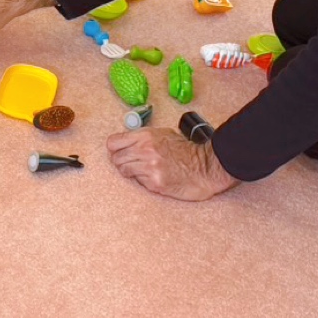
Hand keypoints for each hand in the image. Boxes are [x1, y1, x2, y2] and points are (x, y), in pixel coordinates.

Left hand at [105, 128, 238, 200]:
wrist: (204, 167)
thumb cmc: (185, 151)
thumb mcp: (163, 134)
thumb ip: (143, 138)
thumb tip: (126, 142)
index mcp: (145, 136)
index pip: (113, 142)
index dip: (114, 147)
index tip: (117, 150)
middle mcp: (144, 150)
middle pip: (115, 158)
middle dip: (121, 161)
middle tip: (130, 162)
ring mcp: (149, 167)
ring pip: (124, 171)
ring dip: (130, 171)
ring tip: (142, 170)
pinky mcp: (154, 183)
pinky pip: (138, 182)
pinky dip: (143, 180)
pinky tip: (154, 177)